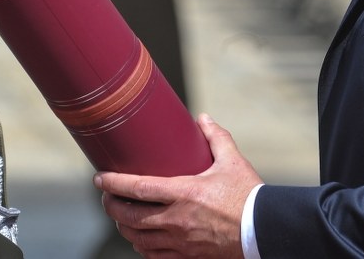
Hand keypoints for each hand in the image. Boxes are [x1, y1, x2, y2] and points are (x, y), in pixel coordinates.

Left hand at [93, 114, 263, 257]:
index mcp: (184, 193)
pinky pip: (154, 256)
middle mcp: (177, 220)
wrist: (264, 232)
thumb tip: (203, 118)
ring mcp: (181, 242)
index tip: (99, 178)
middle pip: (130, 217)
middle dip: (111, 207)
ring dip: (124, 227)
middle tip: (106, 197)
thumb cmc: (248, 196)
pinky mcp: (188, 257)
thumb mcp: (233, 161)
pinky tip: (141, 239)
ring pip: (138, 239)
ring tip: (121, 217)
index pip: (137, 188)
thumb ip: (216, 137)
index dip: (113, 183)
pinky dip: (142, 247)